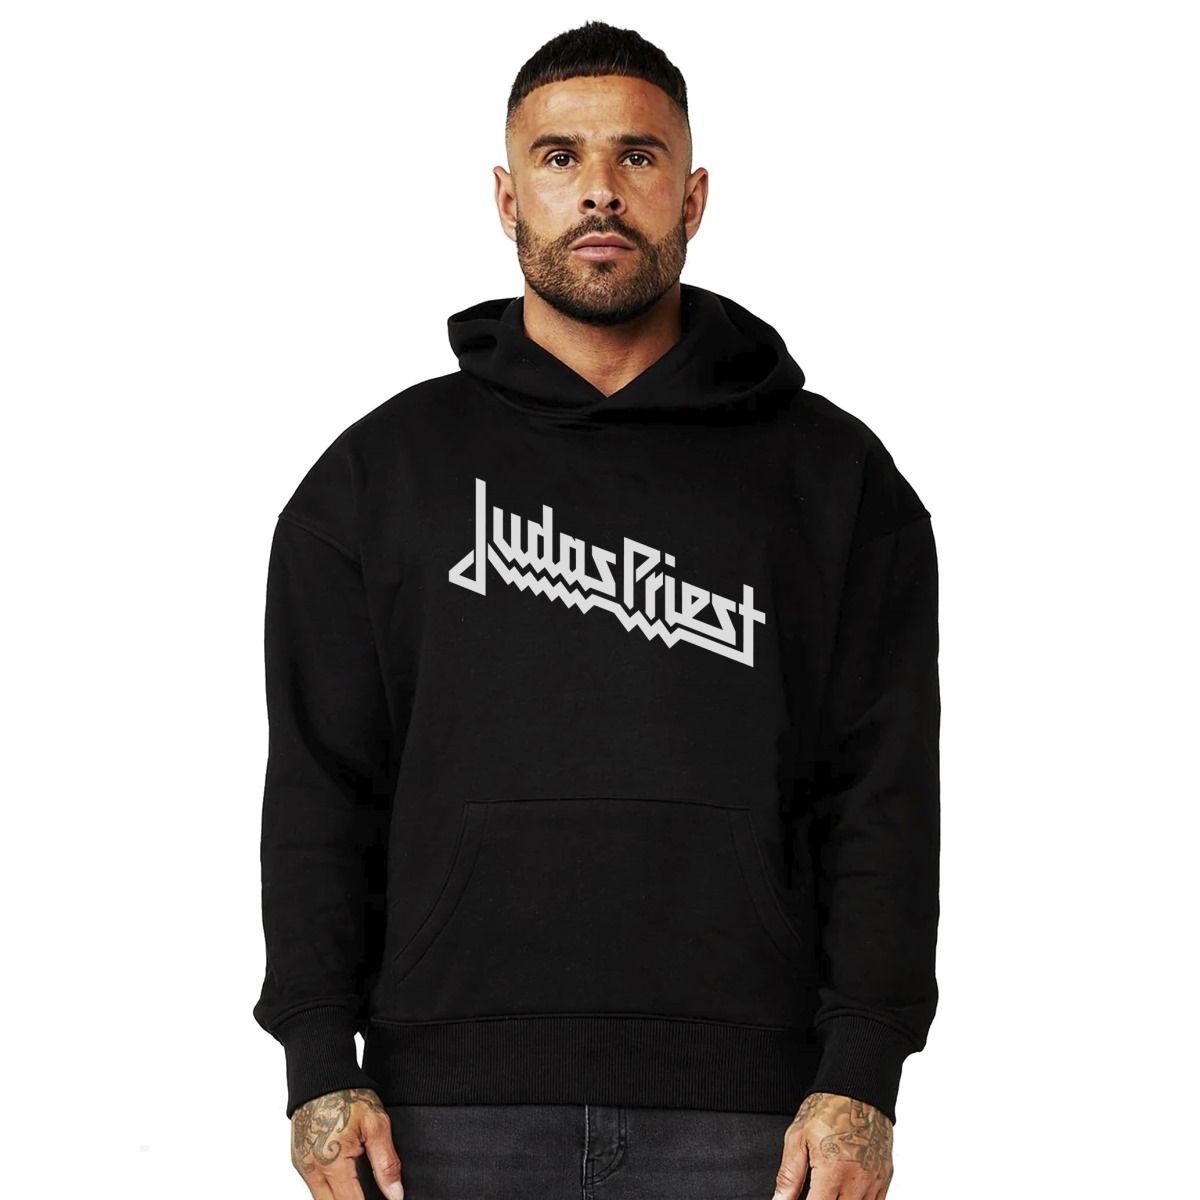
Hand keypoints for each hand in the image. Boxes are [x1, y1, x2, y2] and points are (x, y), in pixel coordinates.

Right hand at [290, 1087, 404, 1199]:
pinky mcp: (299, 1161)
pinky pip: (316, 1188)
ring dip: (343, 1197)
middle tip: (375, 1194)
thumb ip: (386, 1163)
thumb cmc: (348, 1094)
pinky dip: (333, 1190)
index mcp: (331, 1164)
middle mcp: (312, 1171)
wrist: (321, 1074)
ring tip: (364, 1187)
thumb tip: (395, 1195)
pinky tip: (350, 1181)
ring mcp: (302, 1168)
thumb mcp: (376, 1124)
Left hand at [772, 1091, 893, 1199]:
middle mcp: (856, 1182)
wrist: (857, 1089)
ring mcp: (874, 1182)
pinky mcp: (885, 1178)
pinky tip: (846, 1193)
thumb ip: (789, 1176)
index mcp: (832, 1173)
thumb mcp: (797, 1139)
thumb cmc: (827, 1110)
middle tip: (816, 1191)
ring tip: (830, 1190)